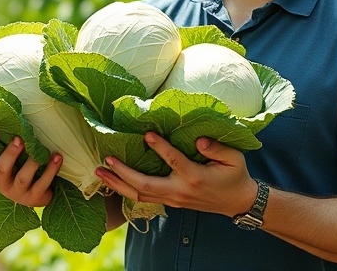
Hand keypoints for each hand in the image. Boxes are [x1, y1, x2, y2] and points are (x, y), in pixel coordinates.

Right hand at [0, 124, 61, 207]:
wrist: (38, 193)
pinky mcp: (34, 198)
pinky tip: (57, 157)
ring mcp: (18, 192)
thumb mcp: (3, 156)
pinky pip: (43, 184)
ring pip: (22, 178)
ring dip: (32, 163)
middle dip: (10, 154)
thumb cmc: (18, 167)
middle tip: (19, 139)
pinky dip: (51, 170)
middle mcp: (3, 182)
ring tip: (40, 151)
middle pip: (1, 169)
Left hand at [95, 132, 257, 217]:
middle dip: (123, 173)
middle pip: (145, 185)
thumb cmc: (234, 175)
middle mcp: (180, 191)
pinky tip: (112, 181)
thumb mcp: (234, 158)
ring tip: (99, 171)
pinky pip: (143, 198)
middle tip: (106, 160)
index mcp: (195, 177)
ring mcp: (173, 199)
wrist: (236, 201)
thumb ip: (217, 148)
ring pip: (139, 195)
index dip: (159, 147)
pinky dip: (125, 190)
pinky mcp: (169, 201)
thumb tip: (199, 140)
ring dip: (117, 184)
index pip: (173, 161)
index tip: (146, 134)